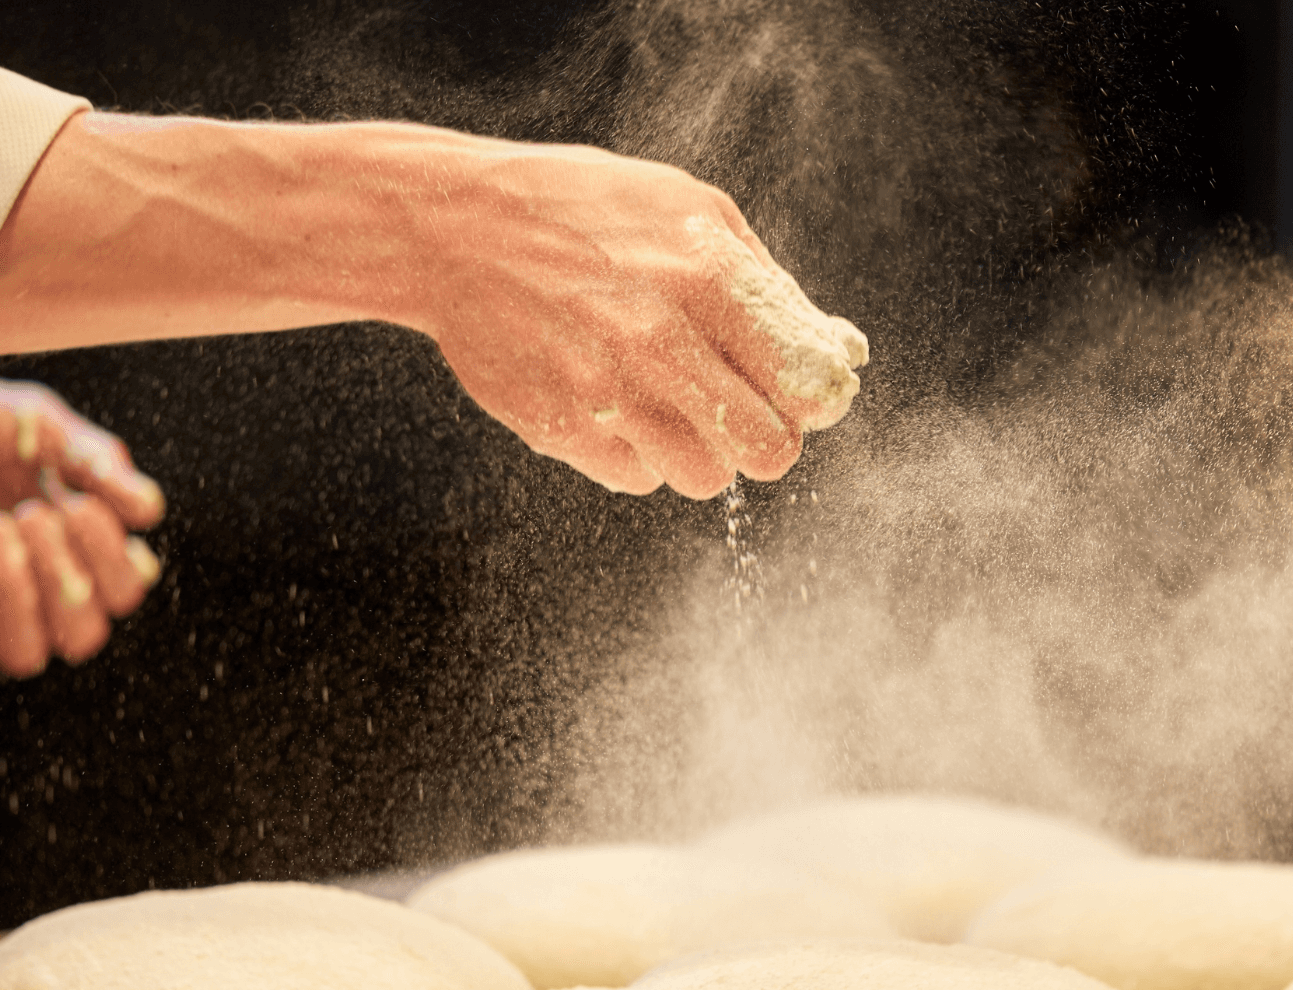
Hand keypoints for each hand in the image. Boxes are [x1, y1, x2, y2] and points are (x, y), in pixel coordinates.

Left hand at [0, 375, 165, 674]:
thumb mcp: (40, 427)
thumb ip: (98, 465)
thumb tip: (150, 511)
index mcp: (68, 545)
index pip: (123, 591)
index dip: (114, 561)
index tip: (81, 505)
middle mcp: (28, 587)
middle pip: (85, 635)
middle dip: (68, 577)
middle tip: (33, 515)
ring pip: (30, 655)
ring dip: (21, 591)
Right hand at [407, 139, 868, 497]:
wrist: (450, 228)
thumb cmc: (582, 209)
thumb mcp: (688, 210)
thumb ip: (768, 283)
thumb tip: (841, 351)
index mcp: (705, 278)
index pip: (803, 387)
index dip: (812, 401)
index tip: (799, 394)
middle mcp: (658, 344)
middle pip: (766, 451)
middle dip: (765, 437)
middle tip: (741, 409)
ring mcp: (605, 394)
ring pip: (703, 478)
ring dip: (701, 450)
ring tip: (670, 401)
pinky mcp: (560, 430)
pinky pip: (635, 477)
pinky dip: (636, 452)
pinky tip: (612, 401)